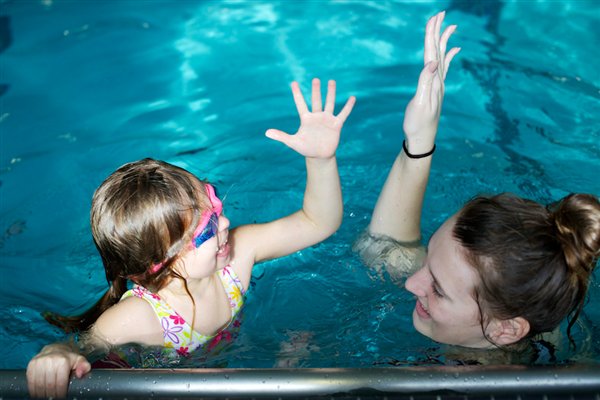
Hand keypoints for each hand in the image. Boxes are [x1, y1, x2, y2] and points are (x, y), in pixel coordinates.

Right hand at [26, 343, 90, 398]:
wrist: (55, 349)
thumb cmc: (68, 359)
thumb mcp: (79, 360)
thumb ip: (84, 366)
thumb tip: (80, 374)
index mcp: (63, 361)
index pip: (60, 383)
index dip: (61, 393)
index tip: (62, 397)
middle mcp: (50, 360)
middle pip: (49, 385)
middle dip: (52, 394)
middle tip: (54, 398)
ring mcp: (39, 362)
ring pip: (39, 385)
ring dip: (42, 394)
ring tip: (46, 397)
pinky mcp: (31, 364)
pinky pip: (30, 381)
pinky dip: (33, 390)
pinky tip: (38, 393)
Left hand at [266, 78, 355, 158]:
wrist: (319, 156)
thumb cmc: (305, 148)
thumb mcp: (293, 142)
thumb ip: (281, 136)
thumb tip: (266, 133)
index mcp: (306, 119)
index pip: (300, 103)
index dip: (297, 93)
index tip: (294, 83)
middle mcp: (316, 116)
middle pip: (316, 100)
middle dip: (316, 90)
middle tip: (316, 79)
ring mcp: (327, 119)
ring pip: (329, 103)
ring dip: (331, 93)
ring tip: (331, 81)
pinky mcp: (336, 125)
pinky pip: (343, 113)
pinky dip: (348, 106)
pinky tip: (352, 98)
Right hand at [403, 11, 459, 153]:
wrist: (422, 140)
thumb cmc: (417, 124)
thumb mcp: (419, 104)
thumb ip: (425, 82)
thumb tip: (432, 62)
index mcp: (433, 81)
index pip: (432, 52)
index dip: (432, 34)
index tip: (435, 17)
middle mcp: (438, 81)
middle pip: (438, 50)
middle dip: (439, 31)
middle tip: (441, 13)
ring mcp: (438, 85)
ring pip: (442, 57)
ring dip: (444, 40)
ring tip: (450, 26)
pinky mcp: (436, 90)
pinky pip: (444, 68)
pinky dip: (448, 57)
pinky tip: (454, 51)